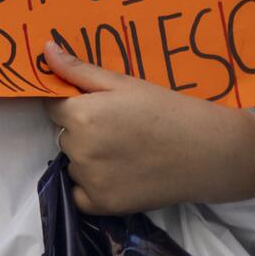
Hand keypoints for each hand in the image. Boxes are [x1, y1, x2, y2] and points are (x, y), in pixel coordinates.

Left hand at [44, 40, 254, 213]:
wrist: (210, 152)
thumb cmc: (167, 110)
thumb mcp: (123, 83)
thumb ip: (78, 70)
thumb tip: (44, 51)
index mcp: (80, 115)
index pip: (52, 107)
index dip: (74, 106)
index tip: (101, 109)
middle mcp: (79, 149)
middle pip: (63, 135)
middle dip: (81, 131)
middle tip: (120, 130)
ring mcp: (90, 179)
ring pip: (73, 163)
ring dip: (88, 158)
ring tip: (126, 152)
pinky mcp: (102, 204)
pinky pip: (79, 194)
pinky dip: (91, 187)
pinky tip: (119, 176)